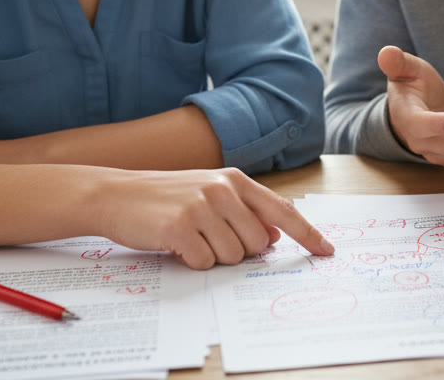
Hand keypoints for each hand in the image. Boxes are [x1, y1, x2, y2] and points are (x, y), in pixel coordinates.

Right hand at [93, 167, 334, 269]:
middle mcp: (222, 189)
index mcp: (234, 180)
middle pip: (256, 244)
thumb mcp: (209, 192)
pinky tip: (174, 243)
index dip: (307, 234)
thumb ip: (244, 210)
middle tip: (207, 237)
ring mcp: (201, 207)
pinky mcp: (180, 227)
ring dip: (211, 256)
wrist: (116, 194)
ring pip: (231, 257)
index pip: (282, 211)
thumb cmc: (166, 197)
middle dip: (236, 250)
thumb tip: (273, 235)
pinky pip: (203, 263)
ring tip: (188, 236)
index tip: (327, 251)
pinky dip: (190, 261)